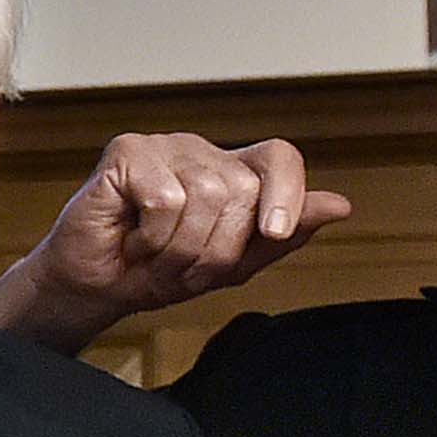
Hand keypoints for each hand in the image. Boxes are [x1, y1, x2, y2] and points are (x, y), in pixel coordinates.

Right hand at [0, 133, 348, 352]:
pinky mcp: (128, 152)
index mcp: (231, 173)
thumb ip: (283, 235)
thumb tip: (340, 206)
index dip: (288, 192)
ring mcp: (164, 146)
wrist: (95, 289)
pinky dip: (150, 235)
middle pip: (242, 190)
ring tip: (153, 254)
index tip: (275, 233)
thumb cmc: (155, 272)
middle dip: (214, 248)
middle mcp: (201, 152)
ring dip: (178, 248)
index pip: (279, 158)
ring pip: (204, 197)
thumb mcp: (231, 266)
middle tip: (181, 263)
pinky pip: (165, 198)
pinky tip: (131, 237)